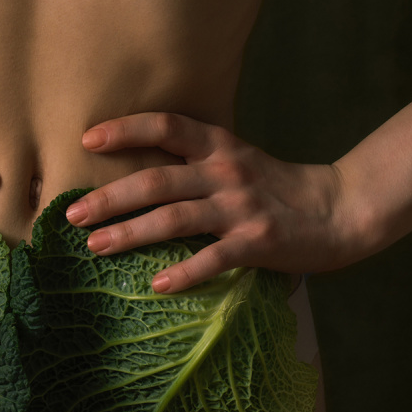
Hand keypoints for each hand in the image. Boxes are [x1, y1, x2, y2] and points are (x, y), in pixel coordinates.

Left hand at [67, 111, 363, 292]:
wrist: (339, 209)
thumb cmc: (279, 187)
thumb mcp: (238, 160)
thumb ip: (198, 162)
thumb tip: (140, 173)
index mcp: (220, 145)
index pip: (167, 125)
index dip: (127, 129)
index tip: (87, 139)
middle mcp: (226, 171)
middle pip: (158, 179)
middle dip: (110, 196)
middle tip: (72, 214)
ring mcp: (241, 207)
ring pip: (175, 218)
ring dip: (130, 233)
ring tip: (95, 247)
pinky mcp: (258, 242)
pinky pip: (214, 258)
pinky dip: (184, 272)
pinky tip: (157, 285)